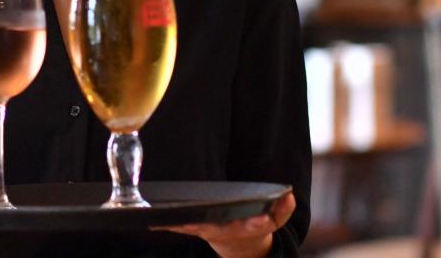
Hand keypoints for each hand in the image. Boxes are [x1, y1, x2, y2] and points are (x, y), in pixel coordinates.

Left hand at [157, 192, 295, 257]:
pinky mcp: (195, 229)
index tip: (256, 220)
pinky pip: (179, 227)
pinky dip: (166, 225)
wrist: (237, 243)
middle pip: (217, 228)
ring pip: (194, 228)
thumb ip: (281, 209)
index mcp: (247, 228)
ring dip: (181, 225)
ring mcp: (209, 231)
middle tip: (192, 221)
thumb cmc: (252, 225)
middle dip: (205, 224)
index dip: (257, 222)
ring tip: (167, 219)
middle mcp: (227, 231)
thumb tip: (288, 195)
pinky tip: (152, 221)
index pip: (255, 225)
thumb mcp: (272, 219)